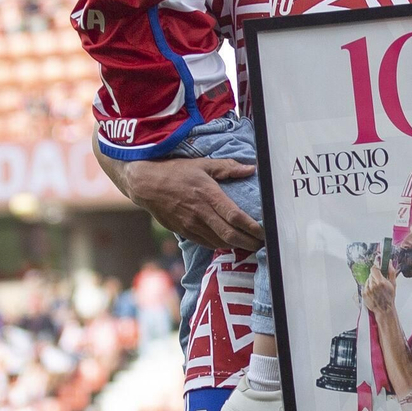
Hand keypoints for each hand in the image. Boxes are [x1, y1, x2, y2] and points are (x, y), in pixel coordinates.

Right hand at [121, 156, 262, 249]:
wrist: (146, 184)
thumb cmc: (176, 171)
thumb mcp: (203, 164)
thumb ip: (228, 167)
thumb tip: (251, 168)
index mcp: (208, 194)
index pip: (235, 216)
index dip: (252, 227)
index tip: (265, 231)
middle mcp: (200, 213)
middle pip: (230, 235)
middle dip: (250, 243)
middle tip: (263, 244)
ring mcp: (191, 225)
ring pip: (219, 242)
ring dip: (237, 246)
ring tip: (251, 245)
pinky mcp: (184, 231)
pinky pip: (207, 243)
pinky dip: (222, 245)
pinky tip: (231, 243)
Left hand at [365, 263, 398, 314]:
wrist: (384, 309)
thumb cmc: (389, 298)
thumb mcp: (393, 284)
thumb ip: (391, 271)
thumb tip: (389, 262)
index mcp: (381, 282)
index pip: (374, 268)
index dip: (376, 266)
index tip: (378, 266)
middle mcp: (373, 285)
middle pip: (371, 274)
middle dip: (375, 275)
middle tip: (380, 280)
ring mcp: (367, 289)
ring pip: (368, 279)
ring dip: (372, 281)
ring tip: (377, 288)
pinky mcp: (364, 293)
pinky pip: (365, 286)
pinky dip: (369, 287)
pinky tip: (374, 291)